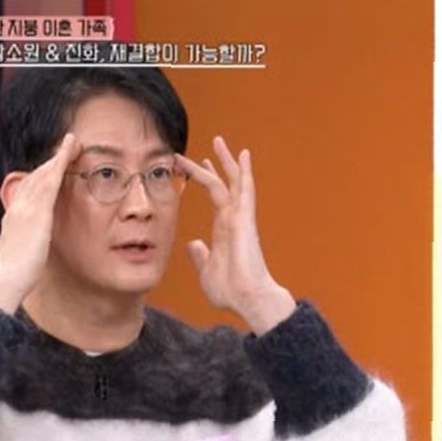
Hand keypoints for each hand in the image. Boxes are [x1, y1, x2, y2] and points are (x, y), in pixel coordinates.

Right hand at [0, 133, 80, 313]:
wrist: (7, 279)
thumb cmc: (16, 273)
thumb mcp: (22, 252)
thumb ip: (29, 242)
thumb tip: (32, 245)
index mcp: (15, 217)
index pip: (29, 189)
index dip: (42, 174)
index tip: (53, 165)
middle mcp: (19, 207)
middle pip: (36, 176)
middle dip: (51, 161)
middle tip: (67, 145)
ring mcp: (26, 208)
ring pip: (43, 174)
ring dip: (58, 157)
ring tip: (72, 143)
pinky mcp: (37, 212)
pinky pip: (49, 181)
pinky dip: (58, 164)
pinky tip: (68, 154)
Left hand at [176, 136, 295, 334]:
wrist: (248, 299)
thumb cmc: (231, 291)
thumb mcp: (206, 271)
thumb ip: (200, 256)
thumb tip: (193, 244)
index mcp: (223, 230)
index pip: (214, 197)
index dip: (204, 179)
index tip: (193, 166)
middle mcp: (233, 220)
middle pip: (223, 184)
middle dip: (213, 165)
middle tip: (206, 145)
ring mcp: (240, 218)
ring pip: (233, 182)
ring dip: (225, 161)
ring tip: (218, 141)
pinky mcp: (245, 220)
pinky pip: (244, 190)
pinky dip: (243, 172)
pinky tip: (242, 155)